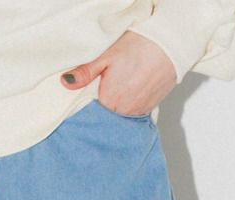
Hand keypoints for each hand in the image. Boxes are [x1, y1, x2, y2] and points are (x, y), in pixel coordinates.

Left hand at [60, 30, 176, 116]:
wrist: (168, 46)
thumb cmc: (139, 47)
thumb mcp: (107, 56)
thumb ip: (85, 73)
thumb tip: (66, 82)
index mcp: (108, 99)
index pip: (90, 113)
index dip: (87, 108)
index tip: (86, 102)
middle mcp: (122, 111)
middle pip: (105, 117)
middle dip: (101, 111)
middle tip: (103, 94)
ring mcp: (136, 113)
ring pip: (119, 118)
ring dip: (115, 111)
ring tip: (117, 94)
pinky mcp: (148, 110)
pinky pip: (133, 116)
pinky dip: (128, 110)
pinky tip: (128, 97)